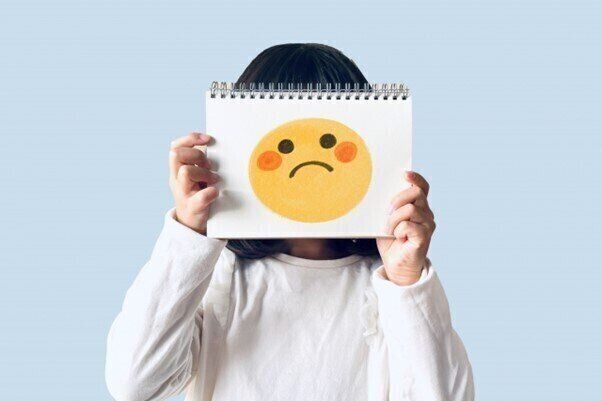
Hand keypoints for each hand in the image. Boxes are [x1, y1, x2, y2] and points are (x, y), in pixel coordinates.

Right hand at [169, 132, 219, 234]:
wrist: (192, 224)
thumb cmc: (197, 195)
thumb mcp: (195, 176)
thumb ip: (199, 161)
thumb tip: (213, 143)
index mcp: (177, 170)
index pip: (176, 146)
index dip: (191, 138)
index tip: (208, 139)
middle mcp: (176, 180)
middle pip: (177, 155)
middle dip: (197, 155)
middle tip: (210, 166)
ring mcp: (183, 193)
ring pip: (185, 171)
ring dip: (204, 172)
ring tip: (215, 180)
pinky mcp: (193, 207)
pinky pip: (199, 198)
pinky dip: (208, 193)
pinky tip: (215, 192)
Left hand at [376, 171, 435, 285]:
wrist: (396, 265)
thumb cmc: (391, 242)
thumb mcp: (387, 220)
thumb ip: (390, 207)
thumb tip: (382, 193)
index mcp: (419, 207)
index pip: (423, 187)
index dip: (416, 178)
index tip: (405, 174)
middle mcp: (427, 214)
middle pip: (416, 193)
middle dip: (397, 200)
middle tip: (387, 214)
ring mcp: (428, 225)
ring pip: (410, 209)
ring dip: (394, 220)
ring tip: (390, 231)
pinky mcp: (425, 237)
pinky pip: (407, 225)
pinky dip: (397, 231)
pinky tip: (398, 238)